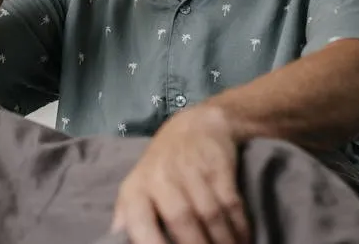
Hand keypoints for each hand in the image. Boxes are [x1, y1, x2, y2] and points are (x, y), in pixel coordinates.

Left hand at [112, 106, 250, 243]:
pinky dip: (239, 227)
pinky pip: (231, 204)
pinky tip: (244, 240)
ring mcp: (191, 169)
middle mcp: (161, 178)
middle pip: (181, 220)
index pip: (139, 223)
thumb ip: (128, 216)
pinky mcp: (218, 166)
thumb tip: (115, 237)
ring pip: (210, 215)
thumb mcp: (138, 185)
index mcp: (137, 189)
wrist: (197, 125)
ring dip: (224, 242)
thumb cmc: (162, 166)